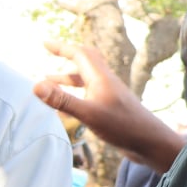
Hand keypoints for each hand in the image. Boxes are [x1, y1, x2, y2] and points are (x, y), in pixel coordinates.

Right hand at [33, 41, 185, 172]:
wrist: (150, 142)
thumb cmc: (123, 127)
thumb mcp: (88, 114)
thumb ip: (62, 100)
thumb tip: (36, 85)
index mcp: (101, 78)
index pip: (79, 54)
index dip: (61, 47)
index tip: (45, 43)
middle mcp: (106, 82)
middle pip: (86, 60)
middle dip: (66, 55)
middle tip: (50, 52)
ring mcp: (110, 94)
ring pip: (87, 78)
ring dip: (68, 76)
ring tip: (50, 81)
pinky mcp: (112, 106)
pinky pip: (90, 92)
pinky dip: (76, 92)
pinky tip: (69, 104)